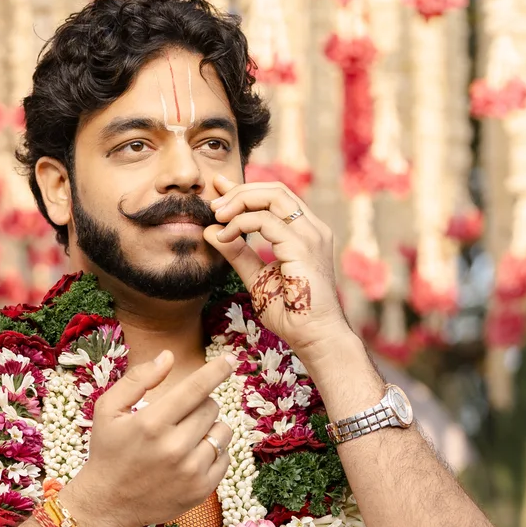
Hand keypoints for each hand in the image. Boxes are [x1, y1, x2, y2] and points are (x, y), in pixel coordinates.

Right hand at [65, 349, 235, 526]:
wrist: (108, 502)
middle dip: (200, 405)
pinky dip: (214, 452)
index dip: (217, 370)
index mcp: (152, 423)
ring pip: (222, 432)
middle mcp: (174, 447)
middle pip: (211, 408)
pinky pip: (225, 457)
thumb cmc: (108, 451)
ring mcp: (191, 471)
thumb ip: (138, 379)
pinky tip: (193, 455)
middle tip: (181, 416)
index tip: (231, 359)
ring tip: (188, 435)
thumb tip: (169, 356)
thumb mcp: (108, 410)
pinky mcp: (201, 489)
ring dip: (210, 427)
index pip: (196, 388)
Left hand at [202, 172, 351, 362]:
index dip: (245, 189)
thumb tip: (211, 232)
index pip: (276, 196)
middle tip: (214, 206)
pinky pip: (265, 221)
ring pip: (272, 196)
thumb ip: (238, 254)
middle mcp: (312, 228)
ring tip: (217, 216)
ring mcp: (310, 235)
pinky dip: (240, 224)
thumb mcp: (257, 278)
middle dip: (239, 192)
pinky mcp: (302, 247)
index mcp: (306, 232)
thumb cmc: (292, 314)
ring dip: (239, 202)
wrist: (314, 337)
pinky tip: (225, 237)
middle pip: (274, 189)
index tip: (218, 191)